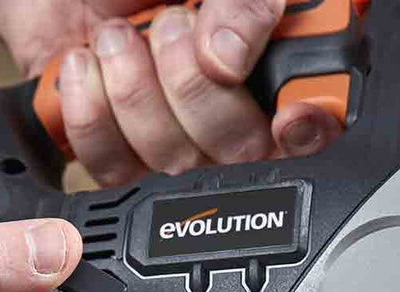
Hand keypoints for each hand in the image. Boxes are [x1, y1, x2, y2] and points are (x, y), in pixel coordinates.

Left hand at [0, 0, 342, 186]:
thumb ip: (241, 2)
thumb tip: (228, 56)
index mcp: (262, 70)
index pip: (312, 120)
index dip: (309, 126)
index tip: (289, 112)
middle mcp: (226, 117)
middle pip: (237, 150)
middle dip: (192, 85)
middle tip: (167, 27)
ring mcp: (175, 143)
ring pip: (174, 159)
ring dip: (135, 89)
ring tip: (116, 37)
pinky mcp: (120, 157)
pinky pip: (114, 168)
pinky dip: (91, 113)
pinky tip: (87, 70)